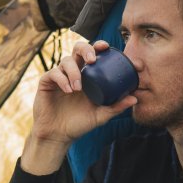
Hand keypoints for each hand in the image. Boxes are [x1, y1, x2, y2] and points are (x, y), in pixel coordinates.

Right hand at [21, 41, 136, 174]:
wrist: (58, 136)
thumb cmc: (79, 124)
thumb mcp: (101, 115)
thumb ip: (116, 107)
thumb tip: (135, 98)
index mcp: (87, 75)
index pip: (94, 54)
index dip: (100, 47)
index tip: (109, 48)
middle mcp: (74, 72)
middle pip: (78, 48)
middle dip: (87, 49)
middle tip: (93, 60)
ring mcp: (60, 76)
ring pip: (66, 60)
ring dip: (74, 71)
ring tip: (78, 88)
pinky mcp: (46, 82)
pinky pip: (53, 73)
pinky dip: (62, 79)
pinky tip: (69, 90)